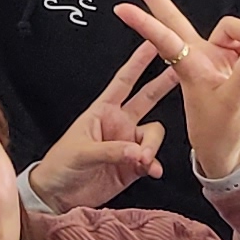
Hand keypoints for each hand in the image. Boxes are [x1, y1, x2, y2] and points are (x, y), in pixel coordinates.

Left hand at [24, 42, 177, 213]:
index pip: (124, 81)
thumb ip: (112, 150)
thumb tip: (139, 152)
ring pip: (153, 135)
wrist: (58, 196)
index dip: (138, 62)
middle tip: (181, 73)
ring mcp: (128, 144)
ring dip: (151, 146)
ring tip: (141, 160)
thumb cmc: (60, 166)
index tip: (152, 43)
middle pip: (148, 98)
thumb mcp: (82, 152)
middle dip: (164, 85)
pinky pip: (152, 159)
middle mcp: (119, 124)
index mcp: (102, 111)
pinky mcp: (133, 166)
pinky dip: (153, 165)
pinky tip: (149, 170)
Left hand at [112, 0, 239, 182]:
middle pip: (177, 24)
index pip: (163, 40)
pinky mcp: (232, 64)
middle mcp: (198, 60)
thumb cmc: (221, 135)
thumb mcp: (233, 106)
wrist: (234, 153)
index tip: (121, 9)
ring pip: (229, 28)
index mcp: (188, 69)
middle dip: (160, 3)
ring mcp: (215, 60)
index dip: (143, 23)